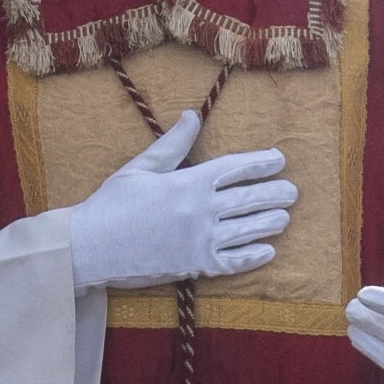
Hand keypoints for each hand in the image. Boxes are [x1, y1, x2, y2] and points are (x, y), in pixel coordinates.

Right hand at [68, 109, 297, 291]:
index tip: (278, 159)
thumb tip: (193, 116)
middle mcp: (199, 212)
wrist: (90, 248)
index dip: (259, 163)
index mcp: (187, 183)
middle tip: (292, 191)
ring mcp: (199, 242)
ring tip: (285, 217)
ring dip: (269, 223)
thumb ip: (172, 144)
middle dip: (273, 193)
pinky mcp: (194, 267)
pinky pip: (232, 262)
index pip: (234, 169)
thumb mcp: (140, 167)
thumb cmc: (111, 204)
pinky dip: (251, 257)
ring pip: (246, 230)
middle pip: (247, 200)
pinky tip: (267, 251)